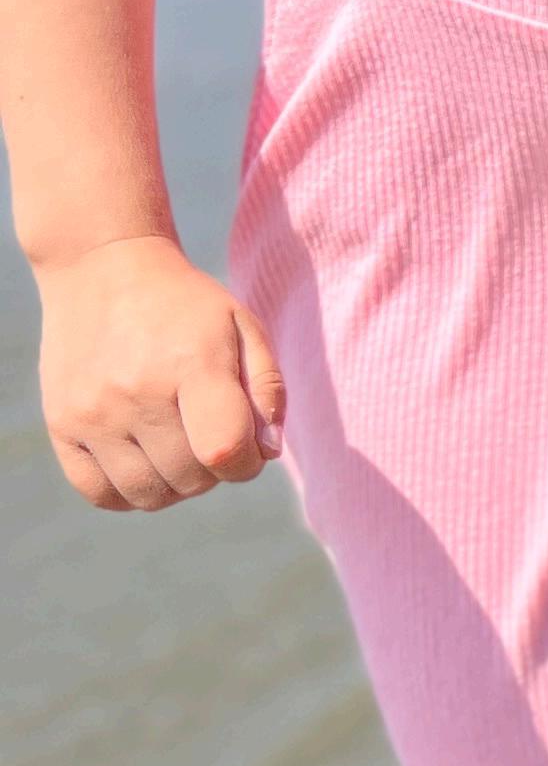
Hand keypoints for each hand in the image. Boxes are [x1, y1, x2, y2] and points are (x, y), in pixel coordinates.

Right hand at [34, 237, 284, 511]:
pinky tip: (144, 463)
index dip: (247, 463)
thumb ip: (266, 389)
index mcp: (191, 363)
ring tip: (177, 446)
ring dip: (175, 485)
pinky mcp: (62, 424)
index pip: (224, 451)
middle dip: (214, 470)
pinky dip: (129, 494)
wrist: (103, 270)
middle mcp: (136, 391)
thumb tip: (266, 452)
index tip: (246, 444)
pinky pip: (99, 493)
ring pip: (149, 495)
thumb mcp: (241, 326)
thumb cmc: (185, 306)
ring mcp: (93, 412)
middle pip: (191, 478)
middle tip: (208, 434)